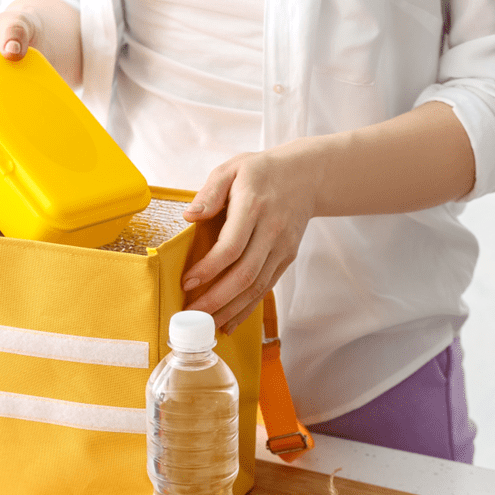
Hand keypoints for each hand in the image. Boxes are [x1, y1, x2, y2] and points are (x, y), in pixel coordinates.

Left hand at [182, 141, 319, 332]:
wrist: (307, 177)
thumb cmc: (262, 172)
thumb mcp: (232, 169)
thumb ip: (210, 192)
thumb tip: (189, 216)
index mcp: (254, 208)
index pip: (231, 247)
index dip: (209, 269)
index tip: (187, 283)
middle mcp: (271, 231)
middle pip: (244, 274)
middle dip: (216, 299)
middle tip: (191, 315)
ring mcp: (282, 248)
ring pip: (256, 287)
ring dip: (230, 310)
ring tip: (205, 325)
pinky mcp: (286, 258)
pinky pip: (266, 288)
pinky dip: (247, 308)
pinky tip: (229, 321)